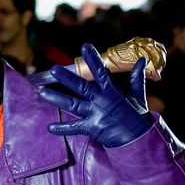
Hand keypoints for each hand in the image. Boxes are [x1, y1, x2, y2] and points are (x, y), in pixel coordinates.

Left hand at [39, 44, 153, 148]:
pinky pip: (74, 128)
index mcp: (111, 90)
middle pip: (80, 87)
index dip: (93, 59)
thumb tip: (142, 61)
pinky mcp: (91, 127)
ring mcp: (94, 114)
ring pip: (72, 104)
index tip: (84, 47)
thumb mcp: (138, 94)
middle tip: (53, 69)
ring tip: (42, 93)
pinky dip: (62, 129)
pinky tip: (49, 128)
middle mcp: (100, 100)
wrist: (138, 138)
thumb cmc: (137, 116)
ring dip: (56, 98)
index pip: (100, 71)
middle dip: (66, 78)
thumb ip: (136, 77)